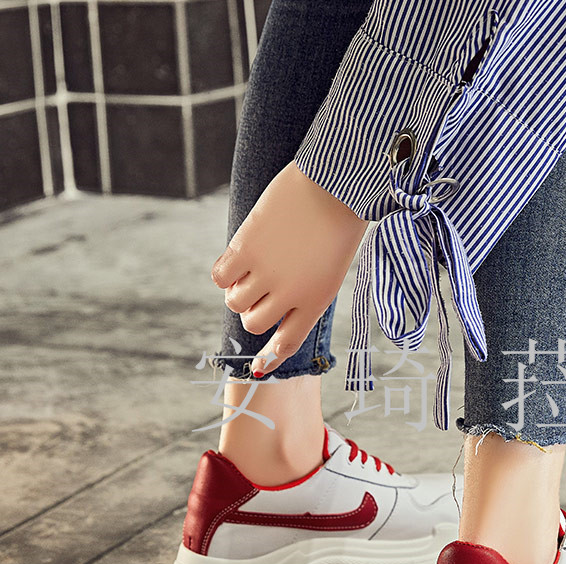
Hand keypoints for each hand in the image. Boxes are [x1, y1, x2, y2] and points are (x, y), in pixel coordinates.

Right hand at [211, 161, 368, 374]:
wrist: (334, 185)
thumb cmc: (337, 226)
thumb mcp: (329, 270)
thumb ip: (303, 295)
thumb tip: (266, 313)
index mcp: (316, 302)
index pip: (286, 343)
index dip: (269, 357)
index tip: (258, 366)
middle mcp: (290, 294)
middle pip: (254, 323)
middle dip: (253, 310)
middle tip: (258, 289)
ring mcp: (266, 272)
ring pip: (234, 302)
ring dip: (238, 290)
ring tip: (250, 269)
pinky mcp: (246, 248)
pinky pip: (220, 277)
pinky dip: (224, 273)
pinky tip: (236, 259)